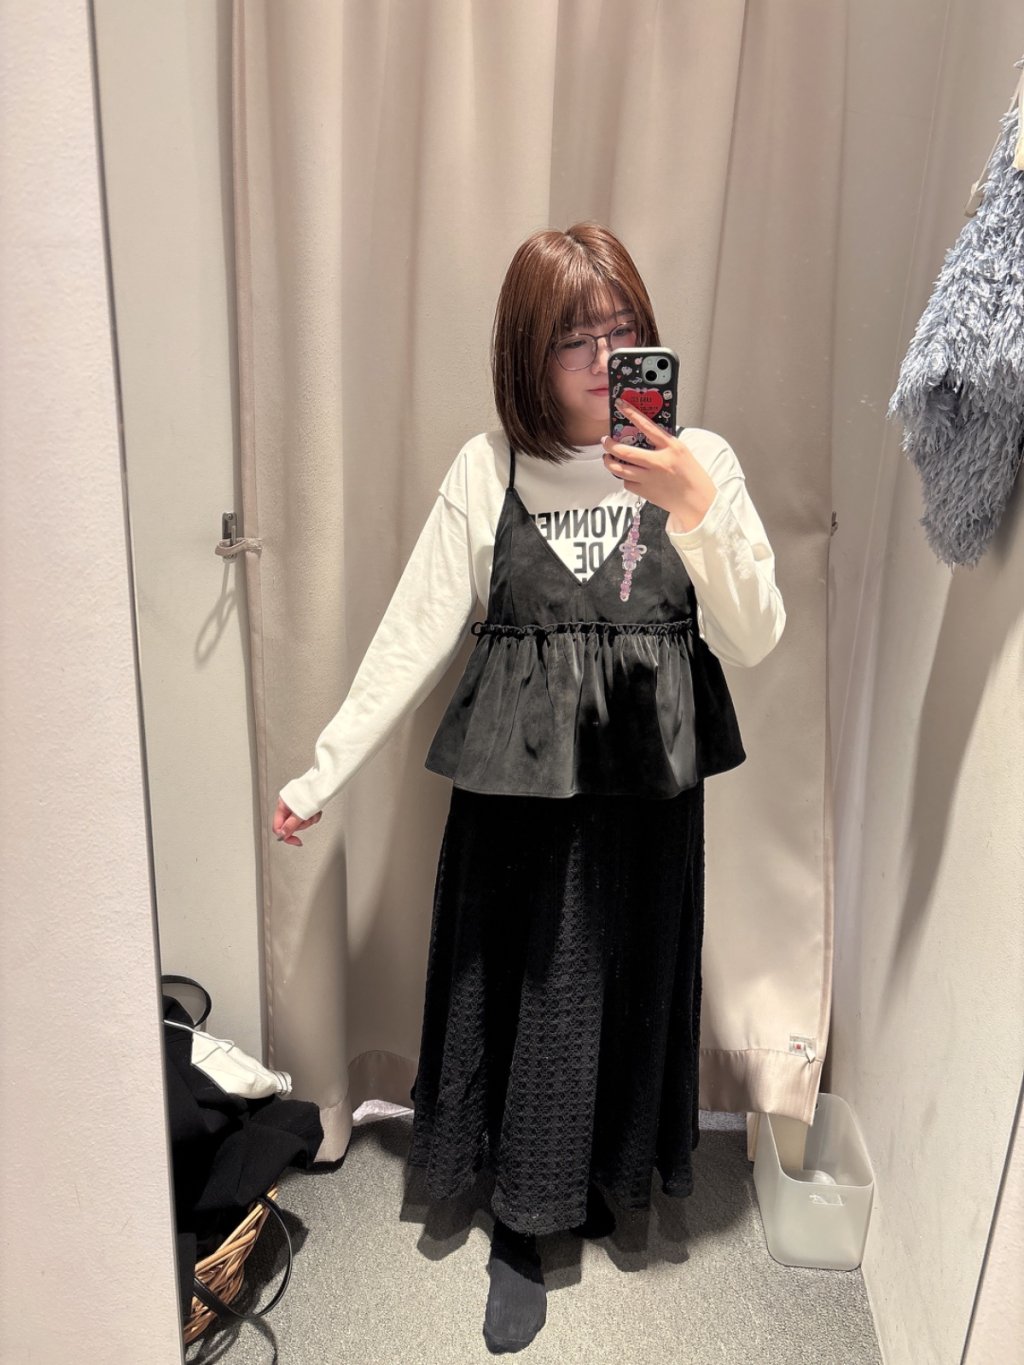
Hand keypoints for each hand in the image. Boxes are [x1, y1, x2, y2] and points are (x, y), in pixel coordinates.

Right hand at [273, 796, 321, 847]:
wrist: (324, 782)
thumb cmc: (312, 791)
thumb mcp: (300, 812)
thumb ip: (290, 825)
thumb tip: (283, 835)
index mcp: (282, 805)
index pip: (278, 827)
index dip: (287, 835)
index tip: (296, 841)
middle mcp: (288, 805)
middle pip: (291, 825)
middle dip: (302, 824)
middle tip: (308, 819)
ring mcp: (297, 805)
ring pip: (301, 821)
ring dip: (309, 819)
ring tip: (314, 812)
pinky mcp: (305, 805)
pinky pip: (308, 816)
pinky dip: (313, 815)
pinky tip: (317, 811)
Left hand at [602, 400, 716, 530]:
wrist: (697, 501)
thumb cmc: (691, 475)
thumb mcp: (681, 451)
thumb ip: (664, 442)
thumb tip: (643, 433)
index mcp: (670, 447)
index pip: (646, 426)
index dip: (631, 413)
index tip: (620, 405)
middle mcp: (658, 462)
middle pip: (625, 451)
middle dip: (610, 445)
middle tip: (606, 441)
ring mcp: (650, 478)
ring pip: (619, 469)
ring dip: (609, 462)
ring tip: (608, 457)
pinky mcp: (645, 492)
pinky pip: (627, 483)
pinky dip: (624, 477)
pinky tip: (628, 474)